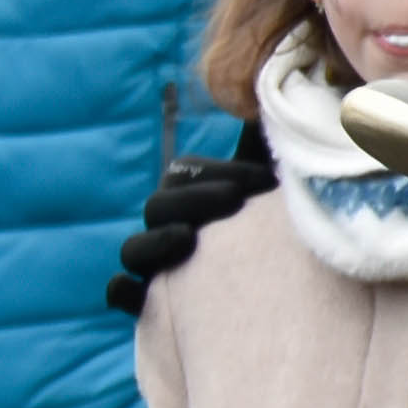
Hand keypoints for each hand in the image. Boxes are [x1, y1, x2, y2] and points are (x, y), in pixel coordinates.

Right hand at [110, 139, 275, 315]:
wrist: (287, 308)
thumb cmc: (279, 234)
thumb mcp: (276, 189)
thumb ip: (267, 148)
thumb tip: (268, 98)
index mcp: (189, 198)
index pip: (184, 173)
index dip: (221, 172)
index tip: (265, 182)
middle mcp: (168, 229)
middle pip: (158, 206)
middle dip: (194, 200)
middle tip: (236, 201)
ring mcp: (156, 268)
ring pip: (133, 249)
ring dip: (155, 241)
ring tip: (188, 238)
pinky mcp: (153, 307)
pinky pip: (121, 294)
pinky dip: (121, 289)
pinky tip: (134, 288)